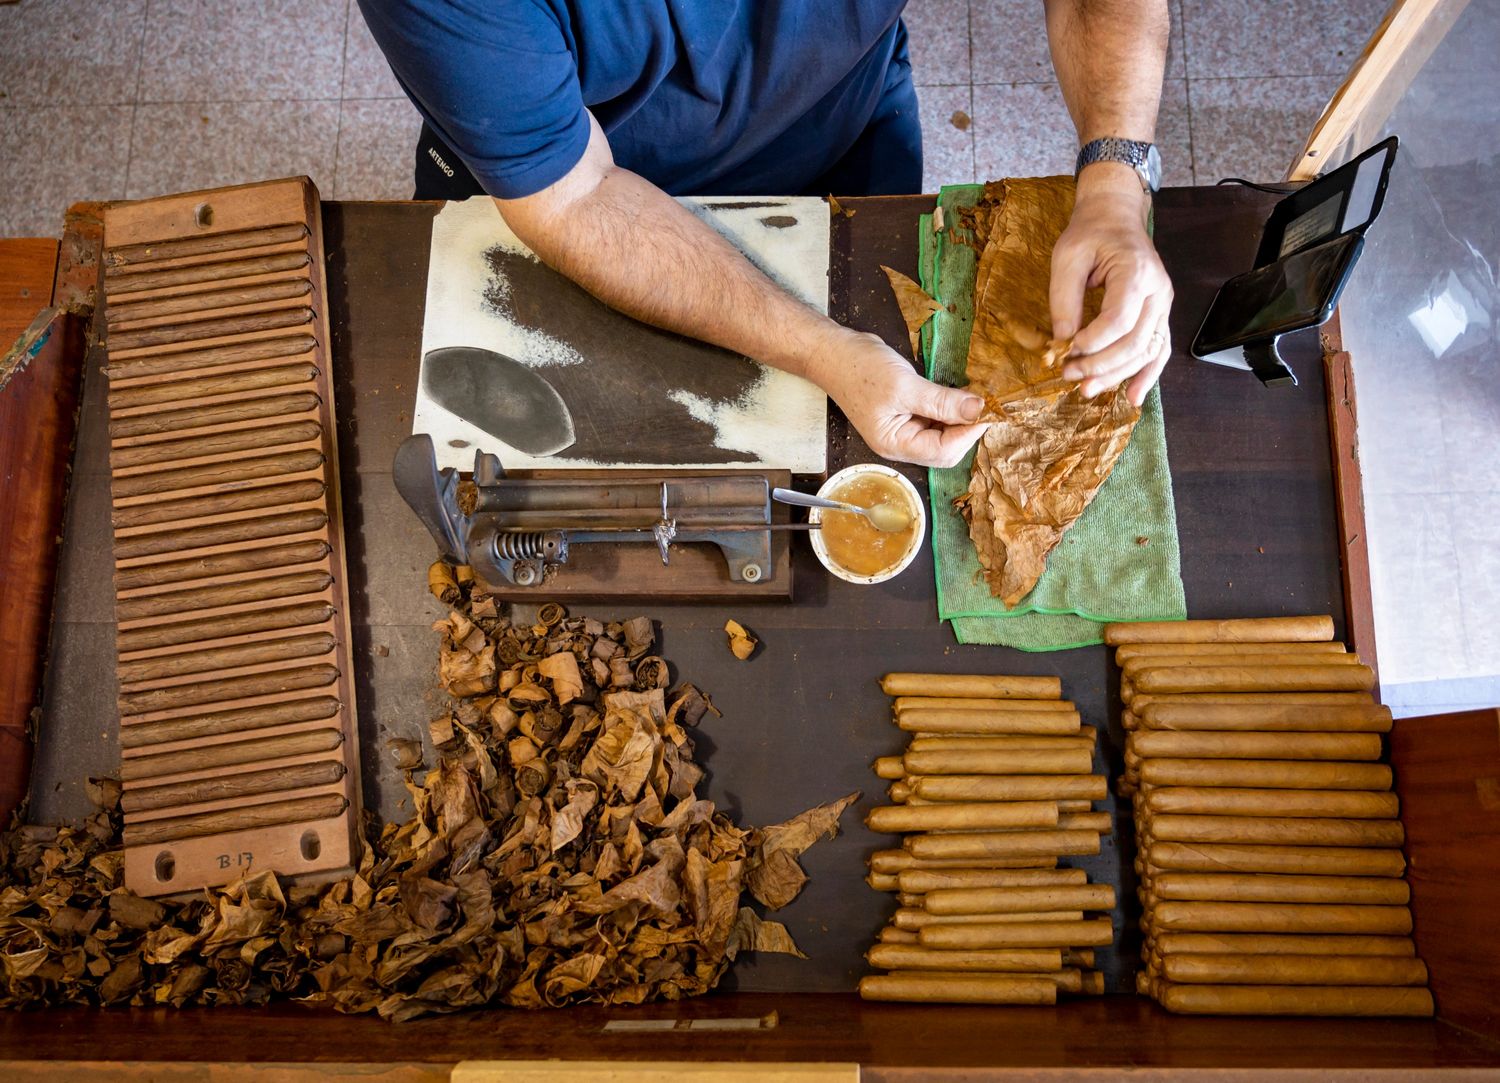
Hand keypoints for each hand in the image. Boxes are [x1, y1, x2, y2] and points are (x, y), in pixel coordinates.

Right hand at [818, 329, 988, 467]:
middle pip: (946, 450)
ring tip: (972, 397)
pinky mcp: (906, 415)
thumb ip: (943, 402)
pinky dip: (950, 410)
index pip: (944, 451)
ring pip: (943, 436)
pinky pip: (935, 421)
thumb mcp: (905, 385)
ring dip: (960, 419)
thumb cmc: (860, 369)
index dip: (969, 433)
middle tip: (984, 404)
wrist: (834, 352)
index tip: (989, 410)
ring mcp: (903, 430)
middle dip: (967, 430)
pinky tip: (957, 395)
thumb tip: (978, 410)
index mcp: (895, 444)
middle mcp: (900, 443)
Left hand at [1050, 164, 1173, 405]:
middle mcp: (1158, 291)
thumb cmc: (1090, 233)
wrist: (1115, 216)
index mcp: (1136, 272)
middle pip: (1135, 342)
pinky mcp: (1159, 315)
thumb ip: (1064, 299)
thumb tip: (1061, 341)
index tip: (1065, 350)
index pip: (1118, 320)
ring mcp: (1163, 305)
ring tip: (1088, 390)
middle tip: (1069, 376)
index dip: (1092, 342)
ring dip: (1118, 376)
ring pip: (1148, 352)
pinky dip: (1147, 375)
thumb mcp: (1067, 257)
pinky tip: (1131, 398)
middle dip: (1101, 365)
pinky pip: (1158, 350)